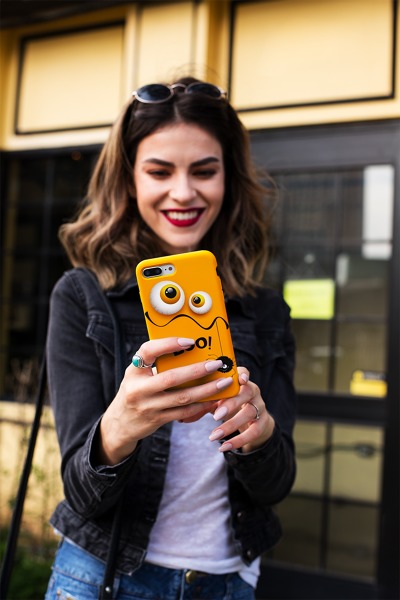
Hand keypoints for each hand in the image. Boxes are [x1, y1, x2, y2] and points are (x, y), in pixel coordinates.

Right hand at [98, 337, 231, 464]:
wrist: (120, 423)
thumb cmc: (135, 390)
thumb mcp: (137, 374)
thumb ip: (155, 362)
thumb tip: (189, 348)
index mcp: (134, 370)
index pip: (148, 351)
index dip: (169, 344)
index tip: (190, 341)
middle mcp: (139, 388)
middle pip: (171, 378)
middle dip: (197, 370)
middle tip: (216, 364)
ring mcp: (148, 406)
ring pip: (182, 397)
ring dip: (206, 390)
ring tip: (223, 382)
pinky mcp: (157, 420)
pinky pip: (183, 412)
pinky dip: (200, 405)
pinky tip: (214, 399)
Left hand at [208, 367, 274, 452]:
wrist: (250, 421)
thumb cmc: (228, 405)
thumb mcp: (216, 401)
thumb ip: (202, 405)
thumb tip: (181, 418)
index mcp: (240, 381)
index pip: (244, 372)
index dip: (243, 374)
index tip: (239, 379)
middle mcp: (253, 391)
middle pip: (247, 393)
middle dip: (232, 403)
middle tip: (215, 416)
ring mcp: (260, 406)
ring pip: (250, 413)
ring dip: (230, 425)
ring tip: (213, 436)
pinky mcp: (263, 422)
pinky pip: (253, 432)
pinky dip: (238, 441)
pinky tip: (223, 447)